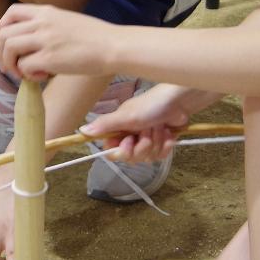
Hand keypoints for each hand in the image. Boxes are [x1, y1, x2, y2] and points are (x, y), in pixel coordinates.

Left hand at [0, 3, 120, 80]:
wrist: (113, 46)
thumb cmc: (96, 37)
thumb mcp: (68, 20)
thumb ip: (49, 25)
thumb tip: (32, 41)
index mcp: (46, 12)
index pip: (11, 13)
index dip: (3, 28)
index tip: (9, 42)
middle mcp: (42, 22)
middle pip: (4, 33)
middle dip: (2, 52)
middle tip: (11, 66)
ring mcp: (44, 40)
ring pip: (9, 48)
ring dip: (11, 64)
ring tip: (25, 73)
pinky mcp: (49, 59)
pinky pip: (24, 67)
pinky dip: (28, 75)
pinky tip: (43, 76)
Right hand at [81, 83, 198, 165]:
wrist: (178, 101)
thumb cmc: (150, 105)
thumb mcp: (125, 116)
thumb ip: (105, 125)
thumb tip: (81, 130)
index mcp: (119, 130)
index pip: (113, 152)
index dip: (122, 151)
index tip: (129, 140)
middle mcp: (131, 137)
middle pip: (131, 158)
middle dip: (142, 145)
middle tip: (147, 130)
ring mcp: (147, 141)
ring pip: (147, 157)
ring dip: (156, 142)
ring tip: (160, 127)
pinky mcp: (161, 144)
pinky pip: (160, 156)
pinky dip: (166, 144)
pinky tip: (169, 133)